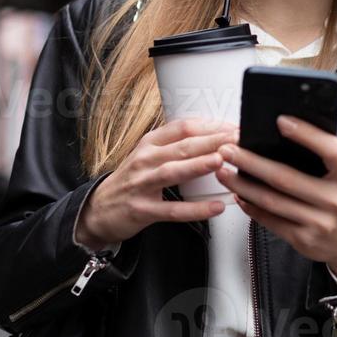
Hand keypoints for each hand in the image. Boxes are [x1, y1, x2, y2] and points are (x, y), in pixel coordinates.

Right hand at [76, 117, 237, 247]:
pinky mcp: (143, 210)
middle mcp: (145, 160)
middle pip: (182, 146)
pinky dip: (196, 209)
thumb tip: (213, 138)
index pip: (183, 128)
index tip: (234, 127)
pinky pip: (173, 210)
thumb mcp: (147, 156)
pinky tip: (215, 207)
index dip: (211, 126)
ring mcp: (142, 184)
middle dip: (213, 141)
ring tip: (221, 160)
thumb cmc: (130, 181)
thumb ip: (175, 147)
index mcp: (150, 143)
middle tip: (238, 139)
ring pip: (174, 171)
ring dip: (199, 165)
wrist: (97, 209)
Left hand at [216, 115, 336, 286]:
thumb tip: (282, 135)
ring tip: (224, 171)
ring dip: (243, 185)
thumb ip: (323, 160)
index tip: (281, 121)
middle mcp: (336, 201)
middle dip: (251, 162)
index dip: (307, 134)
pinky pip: (270, 220)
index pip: (332, 150)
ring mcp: (320, 223)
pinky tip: (239, 194)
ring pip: (272, 200)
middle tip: (229, 150)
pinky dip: (251, 206)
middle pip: (286, 178)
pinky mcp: (303, 240)